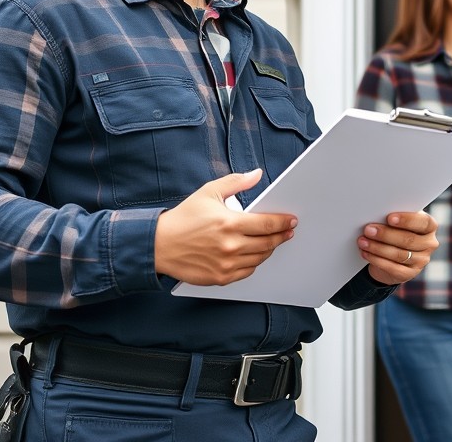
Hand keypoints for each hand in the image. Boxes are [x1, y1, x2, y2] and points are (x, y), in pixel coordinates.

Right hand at [155, 169, 296, 285]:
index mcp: (229, 223)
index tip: (292, 221)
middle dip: (281, 236)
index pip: (268, 224)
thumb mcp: (209, 192)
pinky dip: (254, 262)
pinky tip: (255, 254)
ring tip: (272, 241)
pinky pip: (247, 271)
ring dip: (269, 249)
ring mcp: (226, 264)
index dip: (284, 222)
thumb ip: (236, 182)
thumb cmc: (184, 217)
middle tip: (288, 231)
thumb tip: (257, 174)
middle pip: (268, 243)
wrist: (159, 244)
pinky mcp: (220, 278)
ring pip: (259, 258)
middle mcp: (230, 246)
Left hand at [358, 211, 438, 285]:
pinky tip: (365, 253)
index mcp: (430, 226)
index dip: (407, 220)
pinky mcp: (410, 274)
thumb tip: (378, 212)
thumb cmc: (395, 230)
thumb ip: (395, 217)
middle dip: (386, 234)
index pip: (423, 222)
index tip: (389, 218)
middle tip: (368, 229)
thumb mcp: (399, 221)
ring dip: (378, 248)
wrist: (392, 256)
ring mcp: (421, 260)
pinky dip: (377, 260)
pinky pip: (393, 268)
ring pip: (399, 255)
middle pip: (408, 240)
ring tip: (362, 241)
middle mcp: (429, 244)